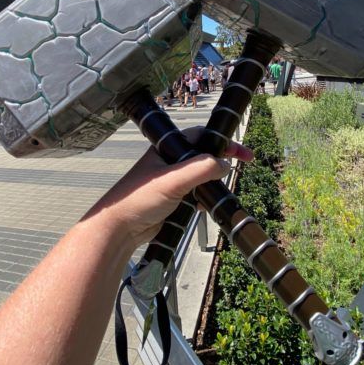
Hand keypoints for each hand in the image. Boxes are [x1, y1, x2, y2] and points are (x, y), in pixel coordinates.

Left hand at [83, 127, 252, 250]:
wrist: (120, 228)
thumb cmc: (139, 198)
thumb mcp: (173, 179)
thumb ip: (201, 169)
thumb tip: (224, 164)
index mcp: (166, 149)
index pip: (201, 136)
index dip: (223, 141)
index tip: (243, 153)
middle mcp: (169, 162)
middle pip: (203, 156)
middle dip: (222, 160)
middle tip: (243, 164)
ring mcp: (171, 181)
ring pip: (200, 177)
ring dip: (213, 183)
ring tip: (222, 191)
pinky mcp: (171, 199)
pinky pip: (195, 195)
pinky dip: (203, 199)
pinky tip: (205, 207)